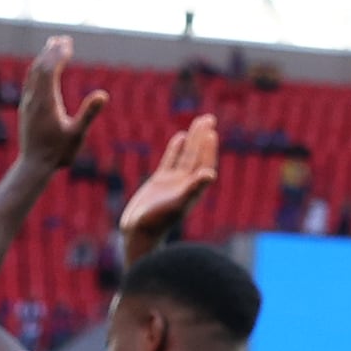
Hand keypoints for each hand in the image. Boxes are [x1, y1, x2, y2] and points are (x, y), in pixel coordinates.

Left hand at [17, 36, 98, 175]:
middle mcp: (33, 99)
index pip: (50, 71)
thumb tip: (102, 94)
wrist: (34, 165)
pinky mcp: (26, 107)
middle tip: (64, 38)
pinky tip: (44, 68)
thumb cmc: (59, 152)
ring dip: (43, 58)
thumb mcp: (78, 134)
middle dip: (51, 52)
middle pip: (40, 68)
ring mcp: (28, 103)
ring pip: (33, 74)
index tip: (69, 43)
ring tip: (53, 46)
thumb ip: (89, 113)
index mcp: (46, 103)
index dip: (58, 55)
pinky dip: (39, 69)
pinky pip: (31, 81)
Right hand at [117, 113, 220, 259]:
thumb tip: (211, 174)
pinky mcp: (160, 182)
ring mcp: (173, 182)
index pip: (204, 163)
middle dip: (203, 137)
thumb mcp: (177, 204)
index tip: (212, 131)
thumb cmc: (158, 222)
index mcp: (193, 188)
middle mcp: (186, 183)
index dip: (208, 148)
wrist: (139, 234)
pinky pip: (170, 160)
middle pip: (197, 155)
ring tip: (199, 122)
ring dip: (193, 139)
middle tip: (209, 117)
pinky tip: (180, 136)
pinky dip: (176, 149)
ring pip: (185, 155)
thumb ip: (194, 189)